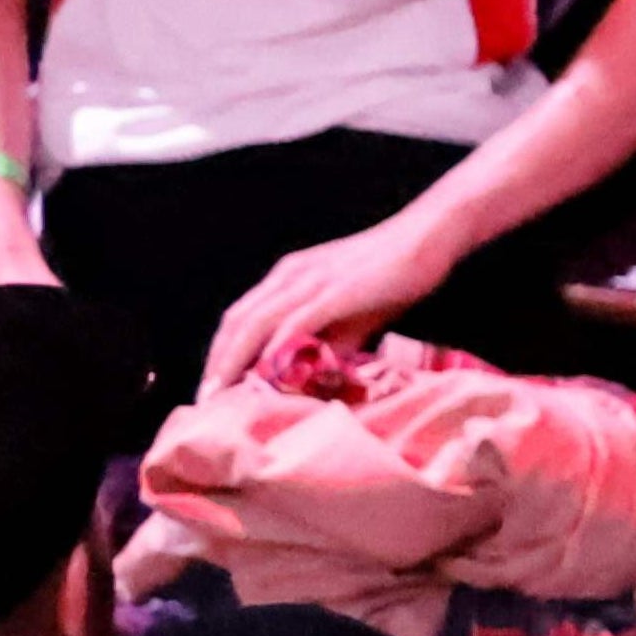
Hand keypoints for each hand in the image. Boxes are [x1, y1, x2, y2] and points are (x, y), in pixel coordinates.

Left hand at [201, 208, 451, 397]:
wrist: (429, 236)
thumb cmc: (395, 274)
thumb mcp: (354, 313)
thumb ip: (330, 341)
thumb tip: (312, 377)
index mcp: (288, 276)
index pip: (239, 317)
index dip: (221, 352)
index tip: (215, 386)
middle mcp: (289, 275)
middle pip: (236, 321)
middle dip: (217, 361)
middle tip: (207, 399)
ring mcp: (310, 280)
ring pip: (256, 322)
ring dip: (235, 359)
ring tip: (225, 392)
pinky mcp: (335, 289)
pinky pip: (295, 321)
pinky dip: (276, 347)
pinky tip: (268, 372)